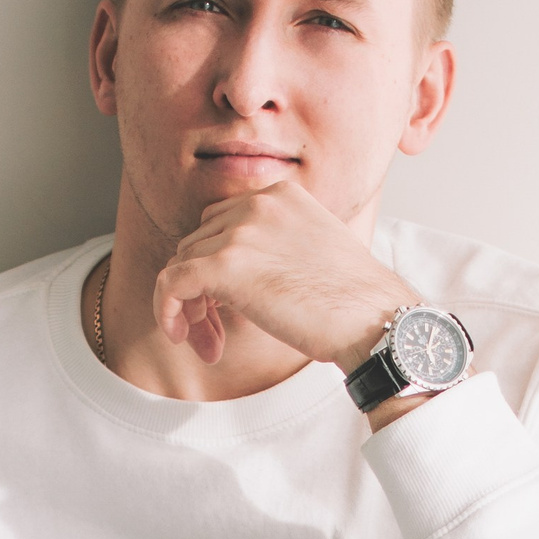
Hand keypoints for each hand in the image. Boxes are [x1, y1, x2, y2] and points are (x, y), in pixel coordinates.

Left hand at [152, 176, 416, 370]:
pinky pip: (171, 283)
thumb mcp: (312, 250)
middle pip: (198, 243)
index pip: (221, 223)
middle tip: (214, 333)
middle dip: (200, 291)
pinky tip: (180, 335)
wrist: (372, 317)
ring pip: (182, 264)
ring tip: (209, 344)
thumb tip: (233, 276)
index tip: (225, 308)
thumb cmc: (352, 300)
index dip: (215, 267)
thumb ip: (273, 246)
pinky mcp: (224, 265)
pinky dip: (166, 310)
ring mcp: (240, 231)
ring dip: (189, 308)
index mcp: (280, 195)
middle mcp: (257, 203)